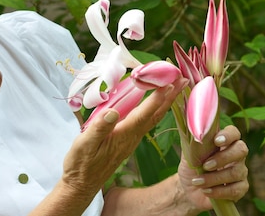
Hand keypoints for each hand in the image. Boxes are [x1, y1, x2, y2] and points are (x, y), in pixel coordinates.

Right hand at [61, 79, 186, 198]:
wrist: (82, 184)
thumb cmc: (81, 164)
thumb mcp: (85, 144)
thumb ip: (100, 127)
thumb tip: (113, 112)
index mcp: (123, 135)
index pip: (143, 114)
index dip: (156, 98)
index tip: (169, 83)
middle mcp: (132, 136)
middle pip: (156, 114)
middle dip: (170, 96)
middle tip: (184, 79)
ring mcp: (131, 138)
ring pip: (153, 117)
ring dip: (165, 101)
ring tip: (176, 86)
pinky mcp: (127, 139)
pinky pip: (146, 121)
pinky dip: (155, 108)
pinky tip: (156, 104)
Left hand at [177, 125, 248, 211]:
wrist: (189, 189)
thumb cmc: (191, 167)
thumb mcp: (188, 154)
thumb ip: (193, 142)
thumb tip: (193, 130)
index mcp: (224, 142)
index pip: (233, 132)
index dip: (228, 135)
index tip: (216, 141)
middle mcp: (236, 155)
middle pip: (241, 150)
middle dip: (223, 158)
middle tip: (205, 166)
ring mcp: (240, 171)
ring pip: (235, 172)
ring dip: (214, 178)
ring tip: (198, 182)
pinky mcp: (240, 188)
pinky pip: (235, 190)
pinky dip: (218, 191)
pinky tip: (206, 191)